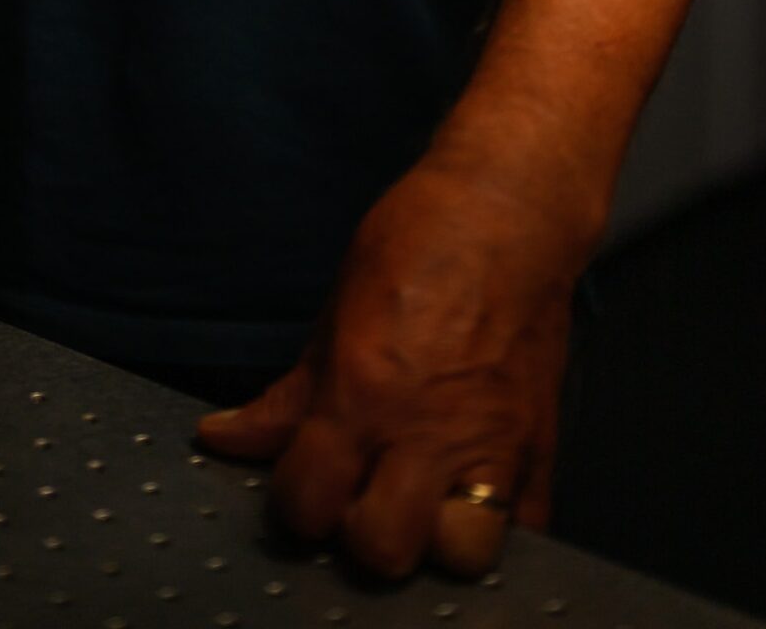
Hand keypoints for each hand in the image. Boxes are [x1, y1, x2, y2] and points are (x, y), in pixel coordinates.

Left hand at [194, 151, 585, 579]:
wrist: (510, 209)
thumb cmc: (417, 241)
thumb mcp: (335, 310)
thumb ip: (287, 394)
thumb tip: (224, 439)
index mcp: (363, 395)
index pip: (309, 501)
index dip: (296, 503)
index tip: (302, 484)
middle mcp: (426, 433)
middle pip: (383, 549)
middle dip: (360, 535)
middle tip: (358, 498)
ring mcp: (492, 446)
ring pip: (461, 556)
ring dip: (433, 541)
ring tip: (418, 503)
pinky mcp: (542, 446)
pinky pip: (526, 528)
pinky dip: (497, 526)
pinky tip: (470, 495)